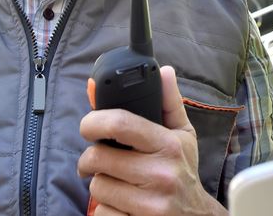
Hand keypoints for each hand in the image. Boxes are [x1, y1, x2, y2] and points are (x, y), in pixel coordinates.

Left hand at [78, 66, 225, 215]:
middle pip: (99, 158)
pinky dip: (105, 209)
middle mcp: (161, 173)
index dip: (94, 121)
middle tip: (95, 160)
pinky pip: (102, 212)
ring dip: (99, 184)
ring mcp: (150, 203)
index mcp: (169, 145)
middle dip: (89, 159)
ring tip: (114, 182)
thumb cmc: (184, 173)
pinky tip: (120, 203)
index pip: (121, 124)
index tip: (88, 126)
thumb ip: (169, 103)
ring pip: (97, 186)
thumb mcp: (184, 136)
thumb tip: (164, 71)